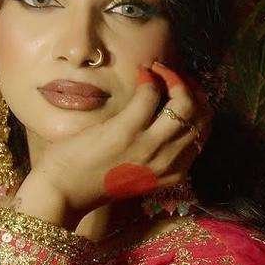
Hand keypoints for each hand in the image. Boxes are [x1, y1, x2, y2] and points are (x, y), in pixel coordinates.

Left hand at [24, 61, 213, 218]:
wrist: (62, 193)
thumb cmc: (92, 180)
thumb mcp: (135, 172)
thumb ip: (154, 151)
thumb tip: (162, 114)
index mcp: (172, 173)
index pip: (202, 133)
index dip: (198, 106)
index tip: (182, 91)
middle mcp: (166, 162)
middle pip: (201, 117)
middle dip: (192, 89)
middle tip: (172, 76)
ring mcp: (148, 148)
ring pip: (184, 104)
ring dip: (174, 79)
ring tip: (158, 71)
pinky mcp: (125, 132)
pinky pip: (150, 95)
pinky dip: (149, 77)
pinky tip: (141, 72)